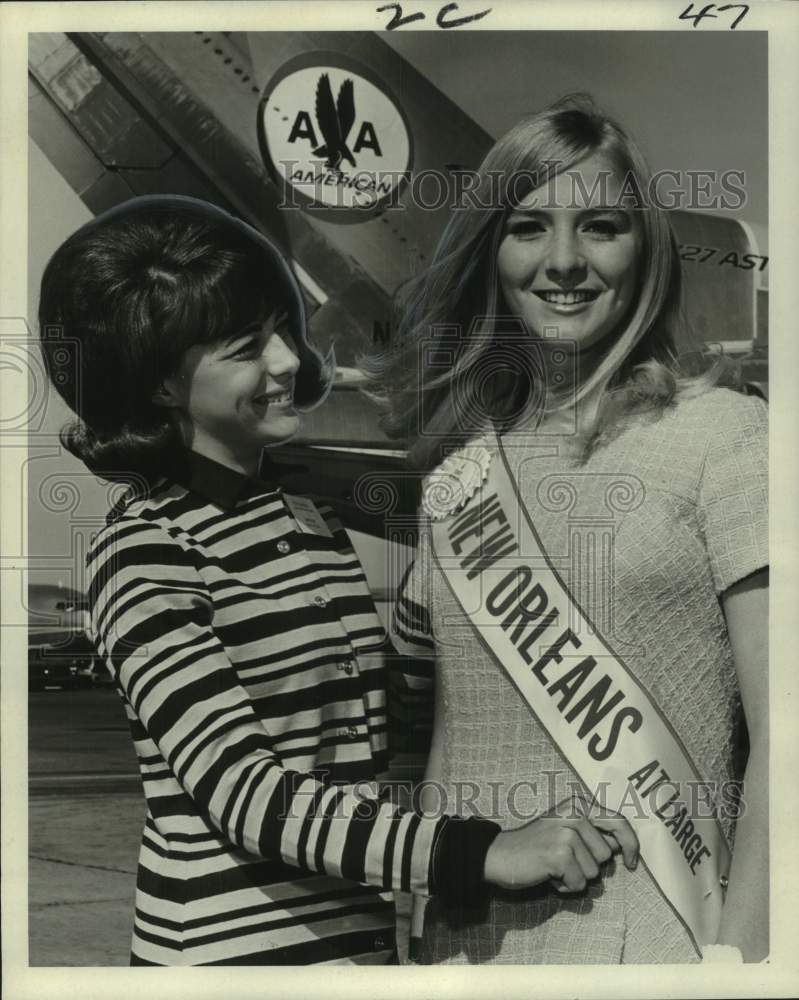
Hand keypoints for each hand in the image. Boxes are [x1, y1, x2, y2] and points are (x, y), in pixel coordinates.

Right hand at [482, 810, 638, 892]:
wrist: (499, 855)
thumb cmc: (536, 846)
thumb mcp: (565, 830)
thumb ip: (592, 833)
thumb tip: (622, 846)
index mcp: (577, 804)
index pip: (618, 822)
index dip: (630, 844)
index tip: (631, 864)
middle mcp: (573, 813)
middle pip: (606, 854)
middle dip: (589, 865)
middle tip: (563, 860)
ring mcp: (566, 833)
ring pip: (594, 872)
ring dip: (576, 877)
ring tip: (554, 867)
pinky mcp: (559, 855)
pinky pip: (579, 884)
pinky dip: (565, 887)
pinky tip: (548, 876)